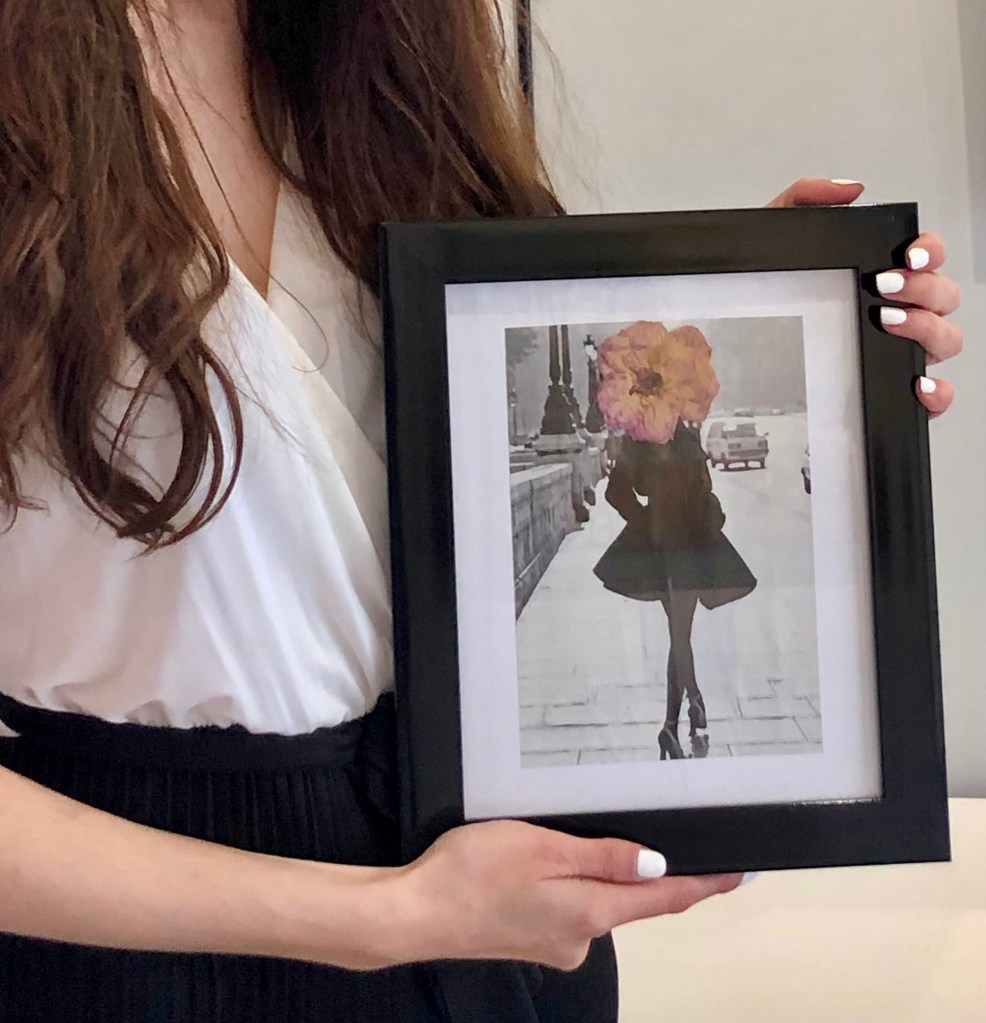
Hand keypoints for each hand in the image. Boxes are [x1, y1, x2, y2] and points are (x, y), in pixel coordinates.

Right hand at [385, 820, 740, 970]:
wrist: (416, 913)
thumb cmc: (474, 872)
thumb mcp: (543, 849)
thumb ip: (604, 858)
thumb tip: (659, 865)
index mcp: (591, 911)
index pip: (666, 898)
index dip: (705, 884)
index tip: (741, 872)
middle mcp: (583, 937)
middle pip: (634, 900)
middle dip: (645, 870)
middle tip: (646, 828)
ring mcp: (557, 944)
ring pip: (597, 902)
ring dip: (599, 875)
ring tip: (564, 841)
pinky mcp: (534, 940)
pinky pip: (570, 909)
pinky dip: (571, 886)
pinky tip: (539, 867)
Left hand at [767, 178, 960, 417]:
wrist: (734, 336)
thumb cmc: (770, 290)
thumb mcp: (776, 234)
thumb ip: (805, 199)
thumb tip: (848, 189)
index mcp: (885, 274)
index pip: (928, 256)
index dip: (930, 252)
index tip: (907, 256)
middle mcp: (902, 310)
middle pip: (943, 297)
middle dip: (924, 288)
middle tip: (885, 288)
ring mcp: (901, 349)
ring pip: (946, 340)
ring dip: (928, 330)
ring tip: (886, 322)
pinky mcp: (892, 386)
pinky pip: (934, 394)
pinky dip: (936, 391)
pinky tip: (916, 383)